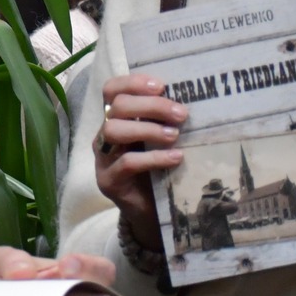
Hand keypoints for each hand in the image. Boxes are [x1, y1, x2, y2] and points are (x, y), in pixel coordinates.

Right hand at [91, 74, 186, 251]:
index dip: (133, 82)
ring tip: (175, 135)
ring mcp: (102, 159)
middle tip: (181, 114)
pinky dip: (154, 158)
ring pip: (113, 130)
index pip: (112, 89)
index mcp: (115, 119)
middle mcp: (104, 135)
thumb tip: (192, 95)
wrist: (151, 212)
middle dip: (151, 106)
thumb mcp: (160, 139)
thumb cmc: (159, 169)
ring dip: (148, 129)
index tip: (161, 85)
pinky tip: (175, 158)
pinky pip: (127, 163)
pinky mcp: (108, 181)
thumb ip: (164, 119)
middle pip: (116, 106)